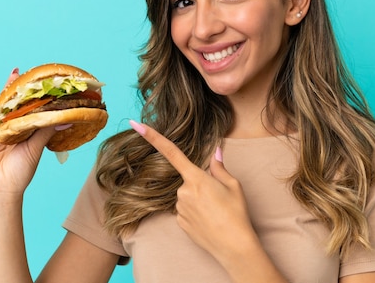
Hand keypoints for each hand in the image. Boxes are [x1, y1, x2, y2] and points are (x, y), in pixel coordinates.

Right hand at [0, 69, 58, 196]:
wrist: (1, 191)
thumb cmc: (21, 172)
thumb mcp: (36, 148)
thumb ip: (46, 131)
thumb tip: (67, 117)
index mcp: (26, 131)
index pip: (29, 109)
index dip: (33, 95)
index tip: (39, 80)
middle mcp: (11, 128)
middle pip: (13, 104)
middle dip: (17, 88)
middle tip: (22, 72)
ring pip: (0, 108)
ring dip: (5, 92)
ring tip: (11, 77)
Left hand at [128, 120, 256, 260]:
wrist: (234, 247)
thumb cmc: (237, 214)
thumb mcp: (233, 186)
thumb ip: (219, 168)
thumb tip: (215, 152)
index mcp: (196, 178)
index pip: (172, 153)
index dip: (153, 137)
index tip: (138, 126)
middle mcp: (183, 192)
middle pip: (188, 180)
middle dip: (201, 185)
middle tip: (219, 199)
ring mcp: (179, 209)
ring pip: (186, 196)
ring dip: (198, 200)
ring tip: (216, 212)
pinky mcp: (179, 223)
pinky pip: (185, 210)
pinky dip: (196, 213)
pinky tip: (209, 221)